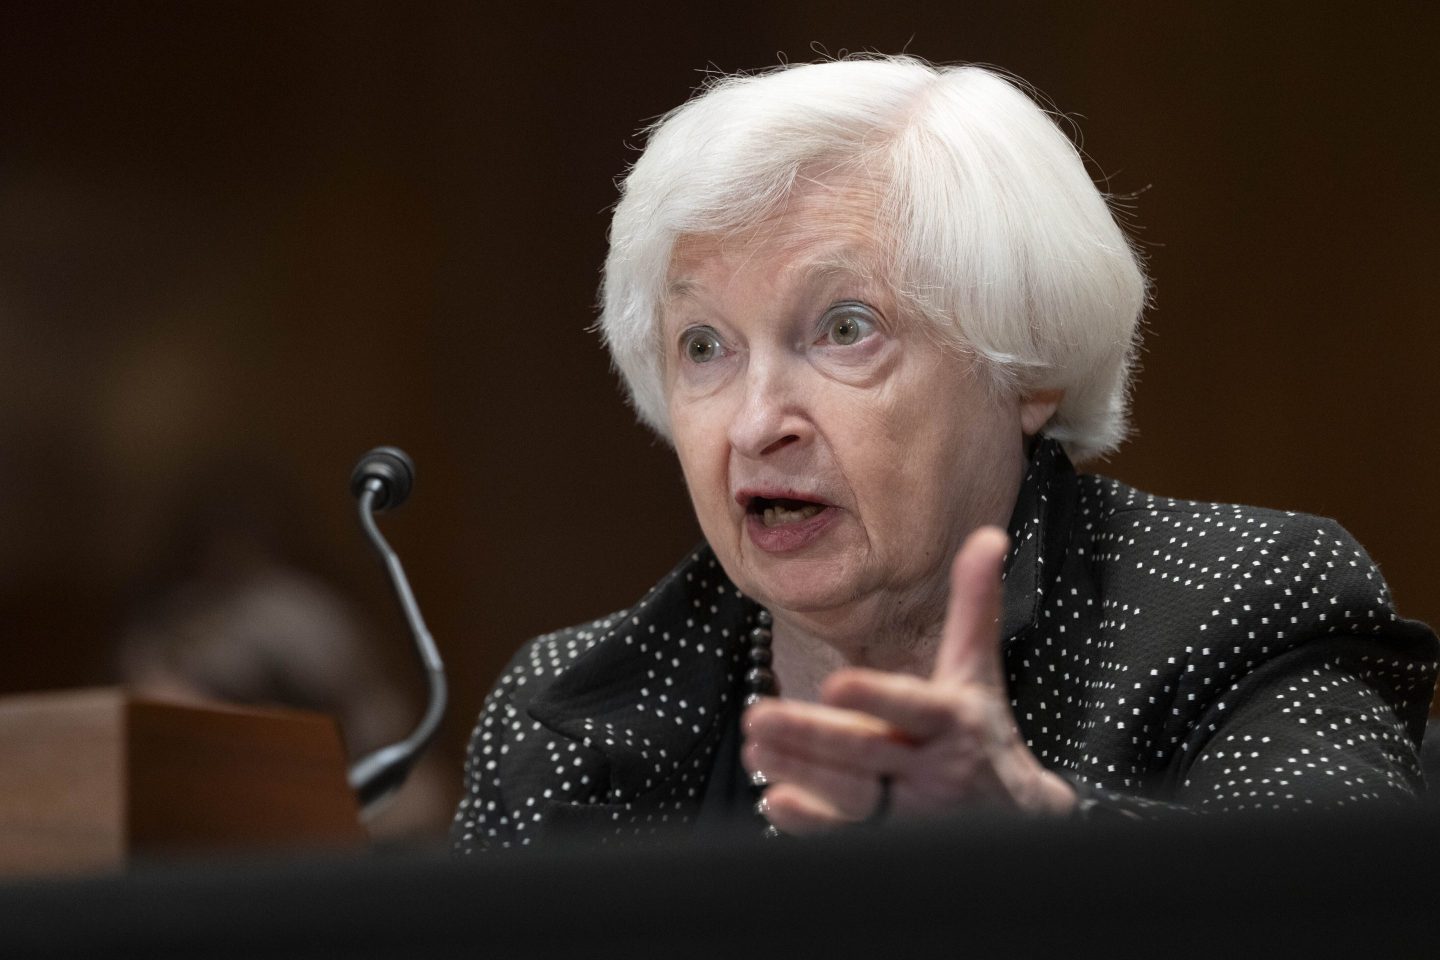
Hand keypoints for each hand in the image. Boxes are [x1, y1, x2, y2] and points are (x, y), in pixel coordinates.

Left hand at [741, 526, 1075, 833]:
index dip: (878, 697)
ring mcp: (911, 810)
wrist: (1018, 817)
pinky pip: (848, 835)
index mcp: (954, 719)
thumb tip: (987, 533)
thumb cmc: (985, 729)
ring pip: (852, 797)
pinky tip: (774, 801)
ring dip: (802, 774)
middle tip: (757, 718)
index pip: (913, 707)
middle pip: (868, 753)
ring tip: (754, 748)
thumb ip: (975, 606)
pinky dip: (812, 824)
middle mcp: (934, 768)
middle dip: (812, 738)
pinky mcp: (891, 840)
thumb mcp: (979, 669)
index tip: (834, 683)